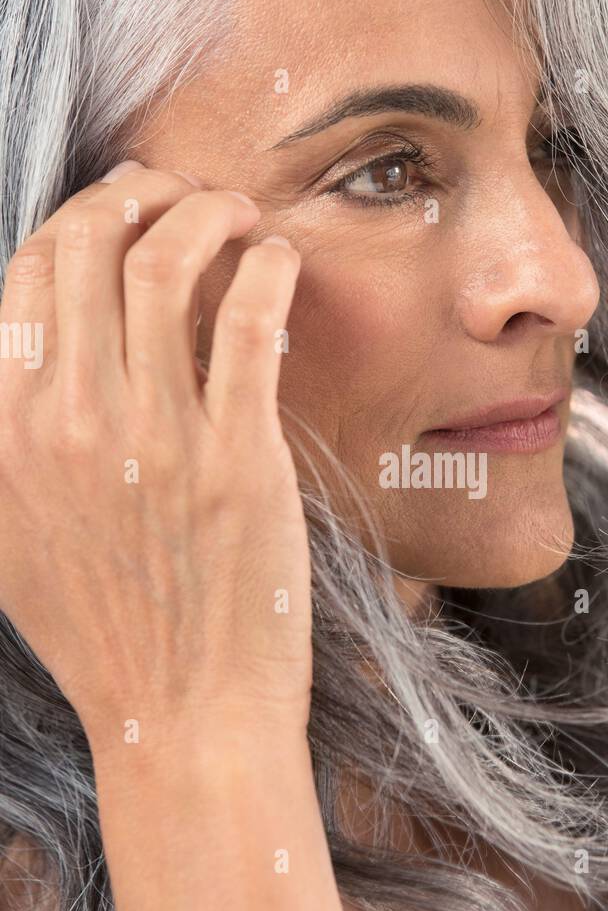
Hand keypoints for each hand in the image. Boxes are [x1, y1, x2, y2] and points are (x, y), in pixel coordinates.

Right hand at [0, 164, 312, 742]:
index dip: (75, 222)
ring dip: (205, 212)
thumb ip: (4, 443)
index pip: (24, 275)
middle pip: (88, 246)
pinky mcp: (238, 457)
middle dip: (137, 194)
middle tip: (180, 196)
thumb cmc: (106, 633)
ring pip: (166, 264)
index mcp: (4, 432)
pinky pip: (247, 323)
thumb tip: (22, 360)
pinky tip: (278, 261)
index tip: (120, 216)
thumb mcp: (10, 538)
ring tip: (235, 214)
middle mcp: (67, 422)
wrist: (181, 716)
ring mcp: (154, 437)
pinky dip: (265, 267)